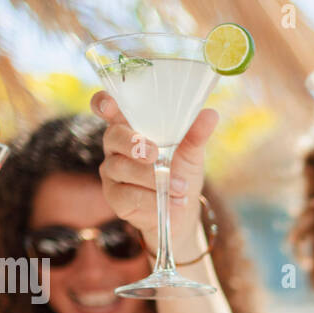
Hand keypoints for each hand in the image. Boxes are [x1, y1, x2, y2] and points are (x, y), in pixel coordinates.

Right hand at [91, 90, 217, 251]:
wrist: (182, 209)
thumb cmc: (181, 171)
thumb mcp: (191, 152)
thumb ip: (196, 134)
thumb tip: (210, 114)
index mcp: (130, 126)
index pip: (108, 108)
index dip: (103, 103)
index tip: (109, 106)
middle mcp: (116, 146)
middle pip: (113, 137)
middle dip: (134, 145)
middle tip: (155, 155)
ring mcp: (112, 171)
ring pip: (123, 168)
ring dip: (154, 178)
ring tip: (181, 187)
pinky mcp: (115, 197)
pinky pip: (129, 195)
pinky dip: (154, 199)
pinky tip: (173, 201)